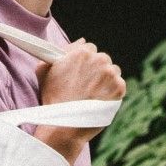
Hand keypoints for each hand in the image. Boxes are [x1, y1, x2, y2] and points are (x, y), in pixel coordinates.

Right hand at [35, 38, 124, 156]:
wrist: (65, 124)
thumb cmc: (53, 98)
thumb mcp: (45, 71)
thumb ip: (58, 52)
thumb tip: (80, 41)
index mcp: (81, 52)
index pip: (89, 48)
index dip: (84, 61)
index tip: (80, 72)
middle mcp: (99, 59)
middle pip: (102, 59)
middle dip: (96, 69)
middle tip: (87, 85)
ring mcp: (111, 74)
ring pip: (113, 71)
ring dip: (106, 80)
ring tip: (94, 94)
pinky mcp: (119, 88)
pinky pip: (119, 85)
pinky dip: (112, 92)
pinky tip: (100, 100)